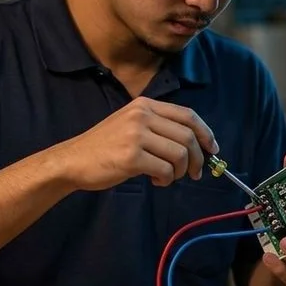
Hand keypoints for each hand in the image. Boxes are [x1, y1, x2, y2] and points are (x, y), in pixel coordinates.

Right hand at [53, 96, 218, 189]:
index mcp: (145, 105)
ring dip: (180, 171)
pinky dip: (166, 179)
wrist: (73, 160)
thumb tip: (192, 144)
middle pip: (187, 136)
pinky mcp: (131, 156)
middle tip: (194, 174)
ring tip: (168, 177)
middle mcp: (142, 115)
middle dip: (197, 159)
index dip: (205, 133)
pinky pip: (165, 169)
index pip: (187, 115)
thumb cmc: (104, 147)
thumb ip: (157, 127)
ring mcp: (136, 135)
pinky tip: (156, 180)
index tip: (212, 149)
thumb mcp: (130, 124)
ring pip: (179, 154)